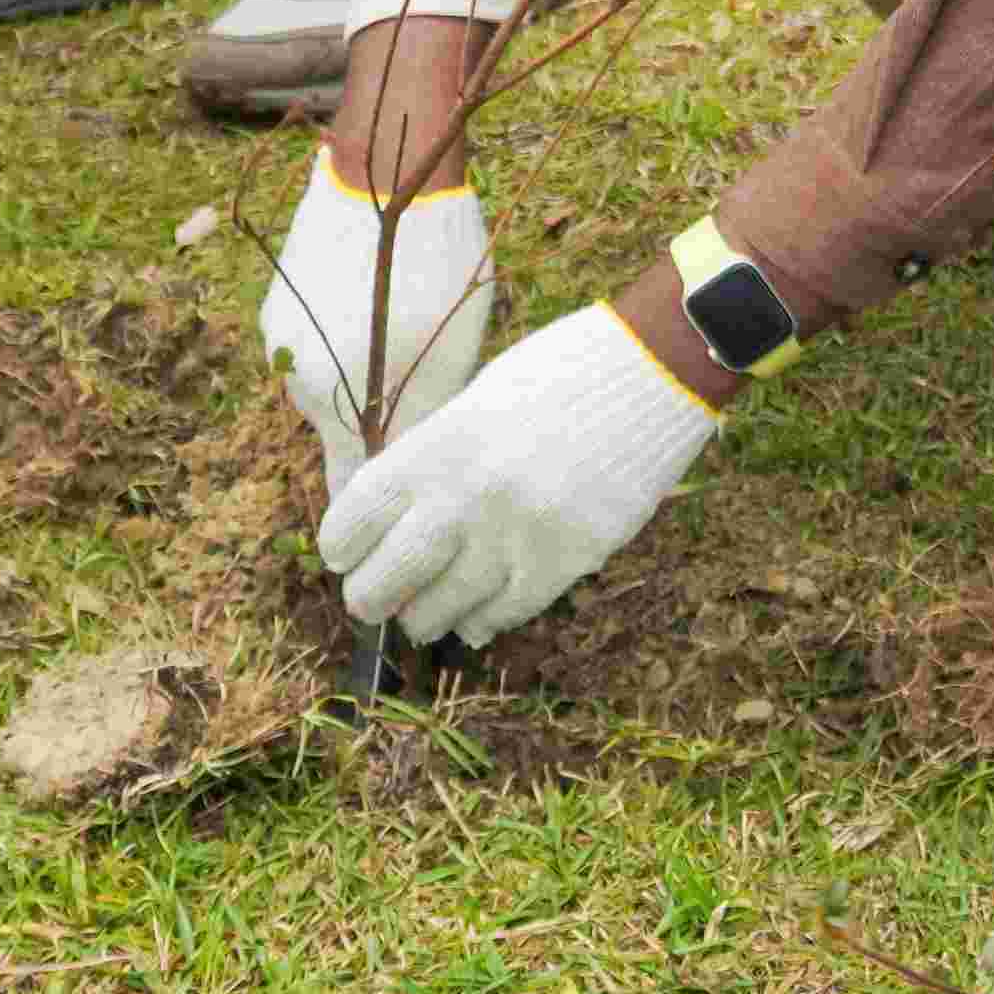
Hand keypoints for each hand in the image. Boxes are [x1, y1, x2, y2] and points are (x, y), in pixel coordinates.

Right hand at [262, 161, 499, 505]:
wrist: (388, 161)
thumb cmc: (434, 260)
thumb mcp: (449, 354)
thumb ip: (422, 426)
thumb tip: (412, 486)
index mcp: (332, 399)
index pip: (348, 491)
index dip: (371, 514)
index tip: (394, 533)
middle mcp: (293, 374)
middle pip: (342, 429)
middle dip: (381, 423)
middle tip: (430, 383)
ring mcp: (280, 330)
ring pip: (331, 380)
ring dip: (365, 370)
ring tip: (413, 325)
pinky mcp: (280, 293)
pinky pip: (320, 335)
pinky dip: (349, 330)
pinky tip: (386, 293)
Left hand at [313, 302, 718, 647]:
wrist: (651, 372)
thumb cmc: (561, 374)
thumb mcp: (477, 398)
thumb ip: (437, 456)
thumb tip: (402, 513)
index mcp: (438, 445)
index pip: (357, 516)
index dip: (342, 547)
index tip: (343, 558)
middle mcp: (467, 494)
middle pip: (389, 578)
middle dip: (371, 601)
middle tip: (371, 605)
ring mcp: (516, 533)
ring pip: (442, 608)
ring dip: (425, 618)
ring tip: (424, 617)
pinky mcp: (567, 559)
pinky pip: (506, 612)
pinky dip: (483, 621)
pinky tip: (477, 618)